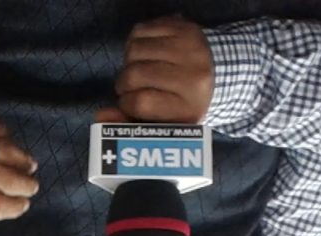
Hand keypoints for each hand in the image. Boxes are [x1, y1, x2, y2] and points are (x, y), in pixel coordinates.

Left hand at [0, 78, 38, 235]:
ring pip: (8, 154)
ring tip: (29, 168)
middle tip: (30, 188)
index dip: (13, 208)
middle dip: (24, 187)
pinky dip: (8, 139)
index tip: (21, 207)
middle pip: (6, 181)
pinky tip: (9, 147)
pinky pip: (0, 130)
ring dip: (23, 162)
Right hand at [97, 15, 213, 123]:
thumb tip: (99, 116)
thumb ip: (129, 123)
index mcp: (189, 107)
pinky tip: (146, 54)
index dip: (127, 103)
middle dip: (125, 83)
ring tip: (141, 70)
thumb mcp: (163, 124)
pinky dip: (136, 42)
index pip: (141, 102)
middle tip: (133, 87)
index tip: (131, 104)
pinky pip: (142, 30)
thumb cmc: (184, 106)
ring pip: (134, 50)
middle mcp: (194, 76)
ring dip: (130, 62)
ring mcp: (190, 48)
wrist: (221, 75)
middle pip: (134, 74)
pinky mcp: (184, 28)